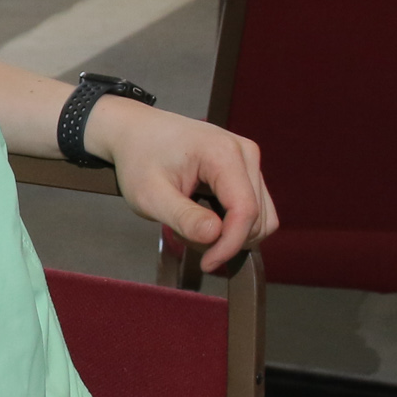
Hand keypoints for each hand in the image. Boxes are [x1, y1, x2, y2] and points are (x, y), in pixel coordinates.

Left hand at [87, 98, 277, 273]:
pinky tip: (200, 219)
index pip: (246, 211)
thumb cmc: (138, 160)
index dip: (230, 245)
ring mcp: (249, 160)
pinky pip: (254, 209)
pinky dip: (232, 225)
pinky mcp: (246, 169)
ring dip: (230, 234)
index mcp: (223, 153)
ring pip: (261, 217)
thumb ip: (182, 216)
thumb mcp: (149, 195)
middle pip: (258, 217)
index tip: (207, 265)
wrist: (135, 132)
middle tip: (182, 235)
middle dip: (225, 240)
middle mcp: (245, 153)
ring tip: (188, 226)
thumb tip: (215, 236)